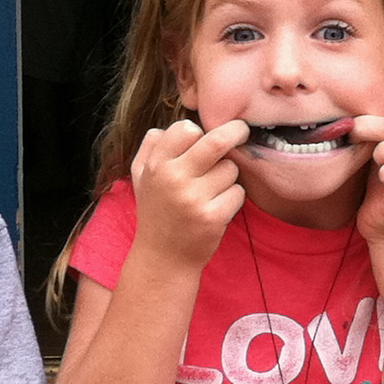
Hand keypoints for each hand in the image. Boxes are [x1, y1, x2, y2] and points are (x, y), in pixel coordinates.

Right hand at [128, 118, 249, 272]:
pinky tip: (218, 208)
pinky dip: (233, 198)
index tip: (206, 136)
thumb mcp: (141, 178)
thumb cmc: (157, 212)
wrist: (163, 258)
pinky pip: (238, 192)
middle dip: (235, 132)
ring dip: (228, 177)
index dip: (199, 132)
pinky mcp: (213, 217)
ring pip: (230, 169)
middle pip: (216, 142)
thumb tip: (168, 125)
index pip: (186, 129)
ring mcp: (193, 199)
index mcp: (156, 166)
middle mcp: (173, 179)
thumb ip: (150, 147)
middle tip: (242, 130)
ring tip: (211, 191)